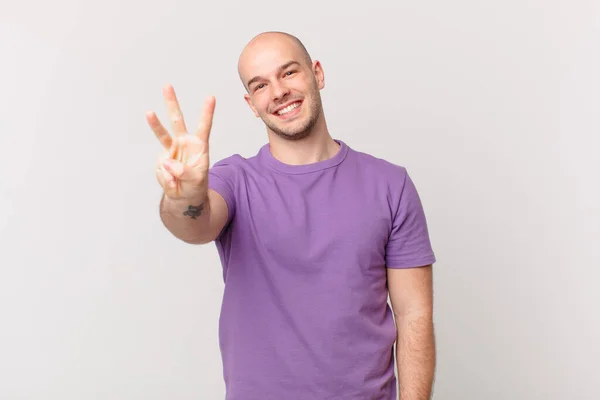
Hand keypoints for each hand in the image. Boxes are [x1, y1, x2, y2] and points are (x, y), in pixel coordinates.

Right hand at [146, 84, 215, 200]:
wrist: (184, 197)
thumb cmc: (195, 186)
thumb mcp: (195, 181)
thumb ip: (183, 172)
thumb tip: (167, 162)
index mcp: (199, 146)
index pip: (204, 127)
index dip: (206, 113)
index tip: (211, 97)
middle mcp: (184, 143)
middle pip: (177, 120)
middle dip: (172, 103)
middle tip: (167, 86)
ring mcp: (171, 150)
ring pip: (162, 133)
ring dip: (155, 122)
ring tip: (149, 112)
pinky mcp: (162, 160)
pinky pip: (161, 167)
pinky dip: (165, 177)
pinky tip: (172, 183)